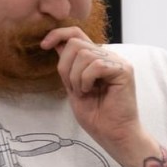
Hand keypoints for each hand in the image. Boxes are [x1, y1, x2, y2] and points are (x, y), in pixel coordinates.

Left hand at [41, 27, 151, 166]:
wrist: (113, 134)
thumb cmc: (96, 116)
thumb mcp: (73, 86)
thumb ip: (68, 66)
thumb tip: (56, 43)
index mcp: (96, 58)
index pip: (76, 32)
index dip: (58, 34)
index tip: (43, 45)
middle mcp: (108, 56)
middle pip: (76, 43)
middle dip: (66, 67)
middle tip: (73, 87)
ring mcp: (117, 62)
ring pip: (84, 54)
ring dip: (76, 77)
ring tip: (84, 92)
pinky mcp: (124, 70)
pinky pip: (96, 65)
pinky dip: (86, 80)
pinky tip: (91, 91)